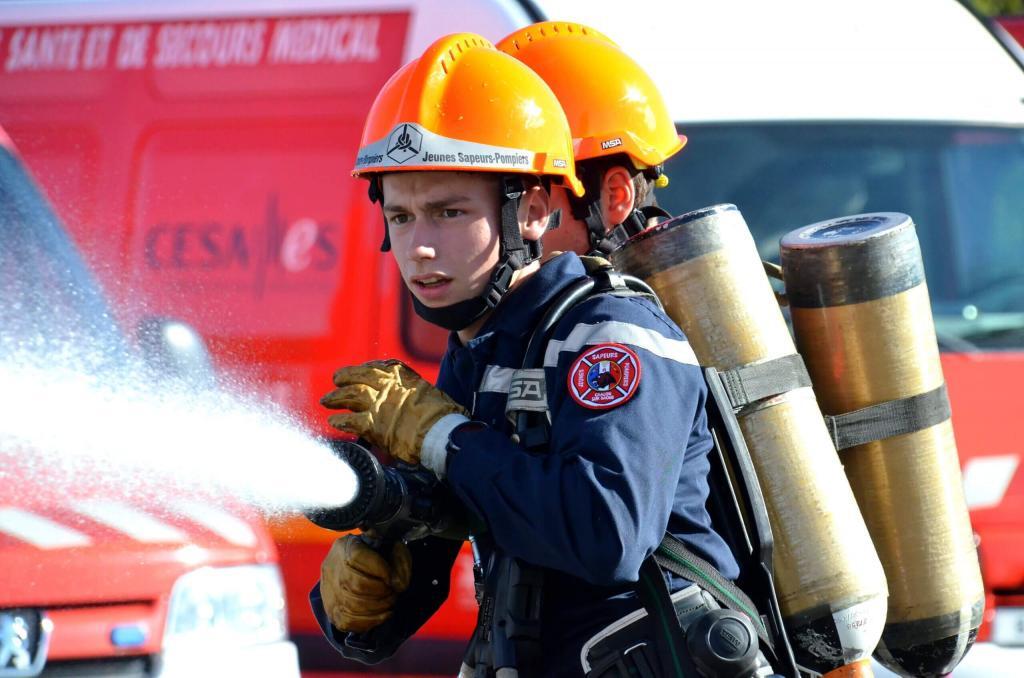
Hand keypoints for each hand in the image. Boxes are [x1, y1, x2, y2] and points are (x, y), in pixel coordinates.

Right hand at [320, 534, 411, 632]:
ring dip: (378, 607)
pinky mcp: (332, 611)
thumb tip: (399, 584)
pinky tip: (383, 614)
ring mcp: (329, 592)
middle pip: (356, 585)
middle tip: (393, 592)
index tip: (392, 576)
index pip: (357, 557)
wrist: (356, 569)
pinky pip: (347, 622)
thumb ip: (400, 559)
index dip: (380, 569)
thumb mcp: (391, 547)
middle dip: (381, 592)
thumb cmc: (378, 556)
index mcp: (345, 547)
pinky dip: (370, 621)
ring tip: (390, 602)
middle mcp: (332, 568)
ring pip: (352, 606)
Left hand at [322, 359, 467, 464]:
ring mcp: (379, 404)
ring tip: (327, 400)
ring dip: (337, 397)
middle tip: (336, 380)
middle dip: (345, 377)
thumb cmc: (443, 416)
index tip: (357, 371)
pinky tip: (333, 421)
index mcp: (403, 377)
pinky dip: (340, 420)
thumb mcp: (430, 393)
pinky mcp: (373, 424)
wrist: (442, 433)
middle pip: (360, 377)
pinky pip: (350, 420)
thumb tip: (412, 399)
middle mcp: (388, 386)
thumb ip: (415, 392)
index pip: (379, 367)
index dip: (365, 369)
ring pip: (350, 395)